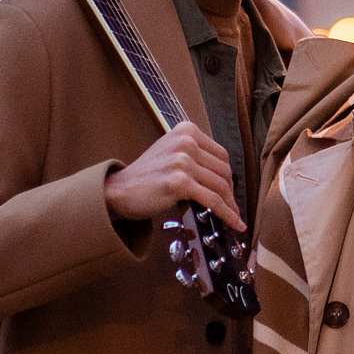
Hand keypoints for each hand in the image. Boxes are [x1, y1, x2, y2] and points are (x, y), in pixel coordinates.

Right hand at [103, 120, 241, 227]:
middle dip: (230, 192)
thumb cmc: (145, 177)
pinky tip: (234, 223)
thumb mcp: (171, 154)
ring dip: (230, 205)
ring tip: (234, 218)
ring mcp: (182, 160)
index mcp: (186, 130)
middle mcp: (186, 141)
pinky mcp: (179, 182)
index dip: (228, 176)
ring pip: (220, 186)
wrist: (118, 191)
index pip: (221, 154)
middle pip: (223, 170)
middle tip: (232, 207)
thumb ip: (196, 157)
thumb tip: (225, 179)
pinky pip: (212, 200)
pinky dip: (226, 213)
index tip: (230, 191)